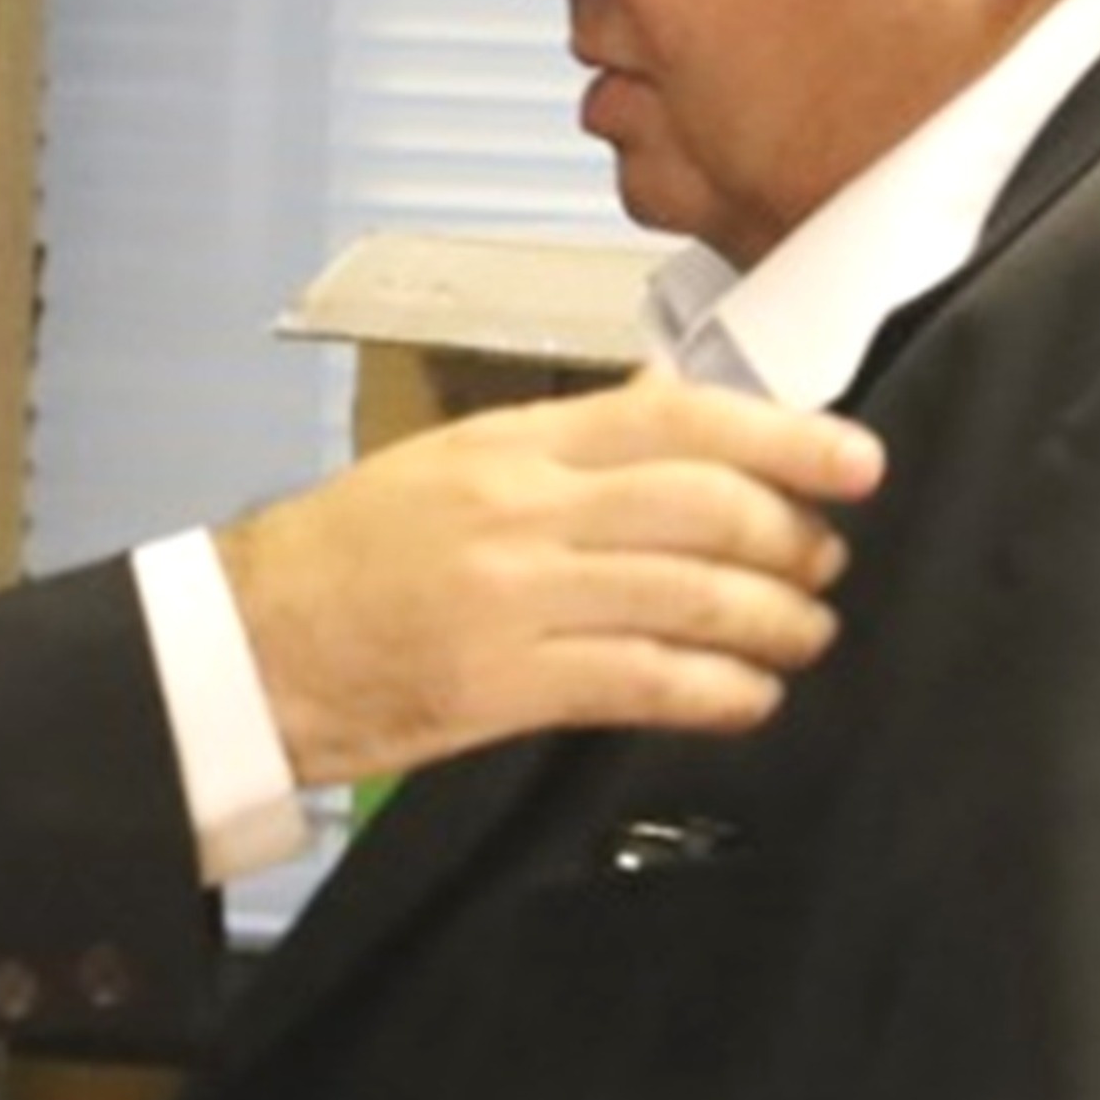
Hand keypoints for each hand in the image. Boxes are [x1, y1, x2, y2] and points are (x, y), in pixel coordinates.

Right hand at [218, 373, 879, 790]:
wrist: (245, 644)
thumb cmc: (344, 557)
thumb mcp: (453, 461)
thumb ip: (567, 438)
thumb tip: (670, 400)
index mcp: (514, 442)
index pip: (677, 417)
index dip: (783, 437)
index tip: (855, 461)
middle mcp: (522, 509)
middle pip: (703, 505)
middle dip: (792, 537)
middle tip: (827, 562)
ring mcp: (512, 597)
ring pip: (688, 595)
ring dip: (773, 621)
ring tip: (806, 634)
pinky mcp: (501, 684)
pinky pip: (641, 680)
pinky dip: (716, 691)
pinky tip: (749, 699)